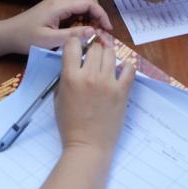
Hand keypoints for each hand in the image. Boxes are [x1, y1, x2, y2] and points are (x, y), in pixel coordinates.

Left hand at [1, 0, 112, 54]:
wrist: (8, 34)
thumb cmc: (26, 38)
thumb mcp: (49, 41)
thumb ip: (72, 36)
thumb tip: (94, 31)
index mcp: (59, 5)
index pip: (89, 2)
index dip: (102, 15)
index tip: (108, 30)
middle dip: (99, 12)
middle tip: (103, 30)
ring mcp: (57, 1)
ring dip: (93, 12)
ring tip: (96, 29)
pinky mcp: (56, 5)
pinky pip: (76, 4)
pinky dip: (85, 13)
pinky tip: (85, 27)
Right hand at [55, 34, 134, 154]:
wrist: (88, 145)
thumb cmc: (70, 124)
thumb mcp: (58, 98)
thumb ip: (65, 77)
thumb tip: (74, 62)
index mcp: (71, 77)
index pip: (73, 44)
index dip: (75, 43)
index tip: (78, 48)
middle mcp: (90, 75)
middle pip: (95, 47)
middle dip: (92, 50)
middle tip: (93, 60)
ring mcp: (108, 82)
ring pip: (111, 53)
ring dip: (107, 56)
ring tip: (106, 65)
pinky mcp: (122, 91)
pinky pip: (129, 68)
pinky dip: (126, 66)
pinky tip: (121, 71)